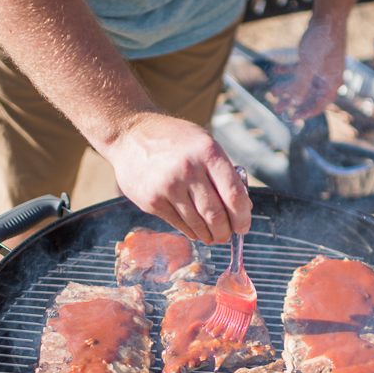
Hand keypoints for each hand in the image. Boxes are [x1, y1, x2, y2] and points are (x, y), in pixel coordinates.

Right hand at [105, 112, 251, 244]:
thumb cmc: (173, 140)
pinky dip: (191, 232)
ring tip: (213, 236)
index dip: (243, 217)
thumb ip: (224, 172)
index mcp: (207, 152)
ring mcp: (168, 186)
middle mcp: (188, 169)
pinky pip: (178, 224)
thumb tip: (243, 206)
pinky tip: (196, 231)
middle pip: (215, 214)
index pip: (234, 194)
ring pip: (197, 223)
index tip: (243, 227)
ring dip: (209, 235)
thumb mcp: (203, 144)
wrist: (129, 135)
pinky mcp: (152, 201)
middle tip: (228, 236)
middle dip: (226, 232)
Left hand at [270, 15, 346, 119]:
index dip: (305, 112)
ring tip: (272, 94)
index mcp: (331, 82)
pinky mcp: (314, 57)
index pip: (319, 104)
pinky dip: (287, 71)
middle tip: (277, 109)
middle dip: (291, 101)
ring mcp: (320, 67)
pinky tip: (275, 71)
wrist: (328, 16)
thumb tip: (293, 104)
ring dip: (287, 87)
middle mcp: (327, 77)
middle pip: (307, 95)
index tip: (292, 118)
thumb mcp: (308, 66)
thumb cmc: (322, 41)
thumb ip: (300, 85)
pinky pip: (299, 69)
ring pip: (301, 82)